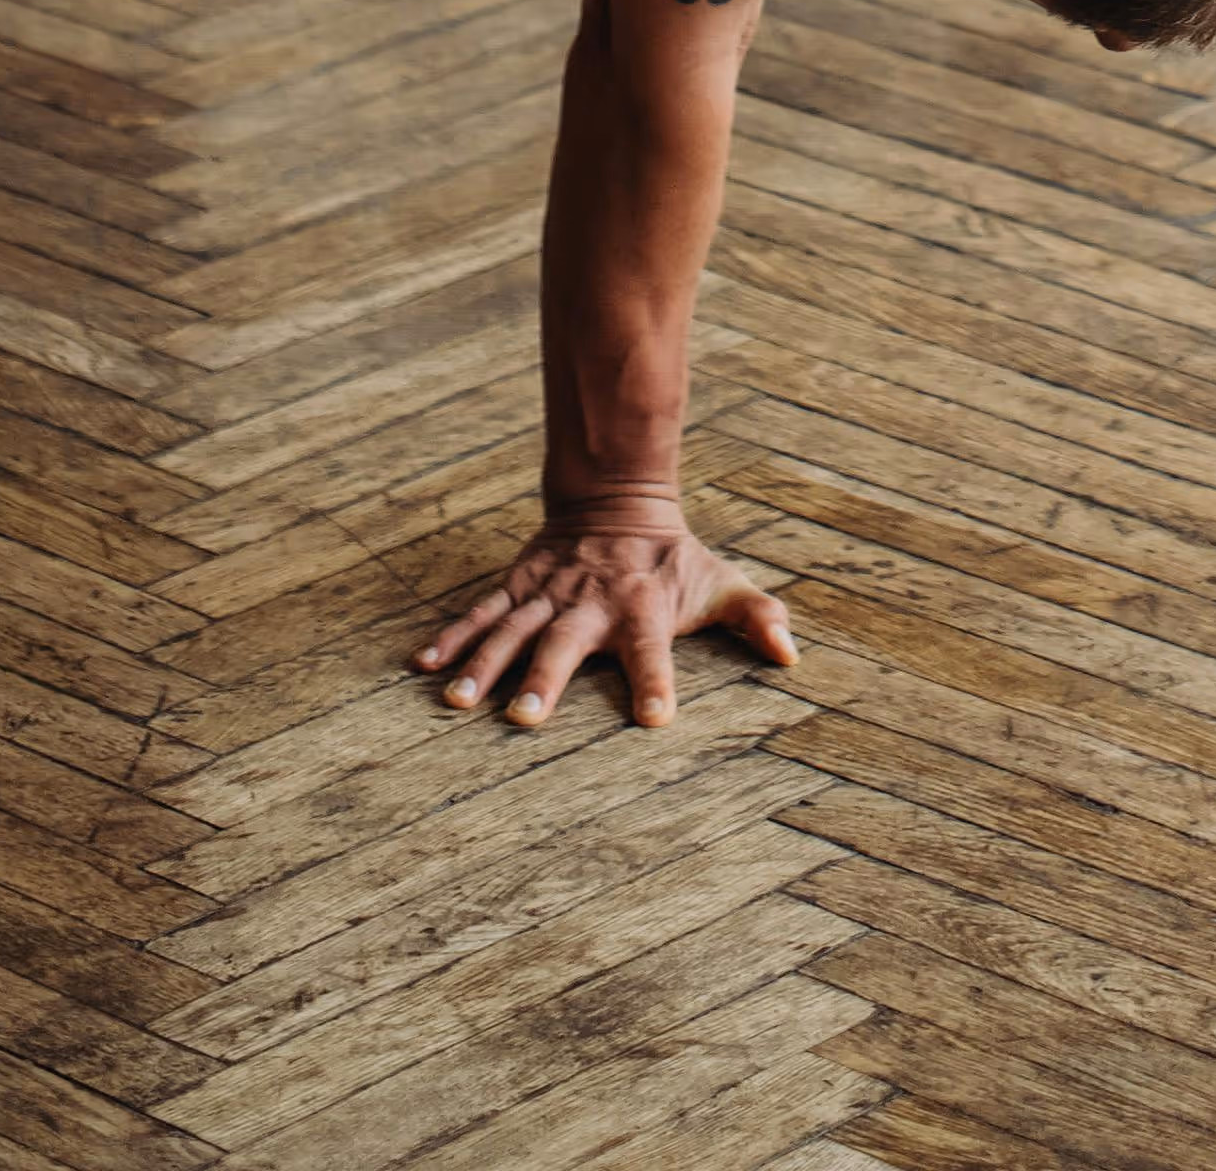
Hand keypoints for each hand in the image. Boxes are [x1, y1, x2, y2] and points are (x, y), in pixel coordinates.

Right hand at [412, 499, 798, 734]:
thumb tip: (792, 655)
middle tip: (523, 720)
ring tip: (456, 703)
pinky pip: (481, 611)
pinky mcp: (519, 584)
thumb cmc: (673, 558)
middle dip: (546, 680)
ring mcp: (549, 592)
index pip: (652, 649)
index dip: (655, 681)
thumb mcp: (719, 581)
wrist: (618, 494)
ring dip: (484, 664)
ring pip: (512, 628)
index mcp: (641, 608)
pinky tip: (423, 665)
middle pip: (566, 643)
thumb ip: (756, 617)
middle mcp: (591, 602)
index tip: (653, 719)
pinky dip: (452, 635)